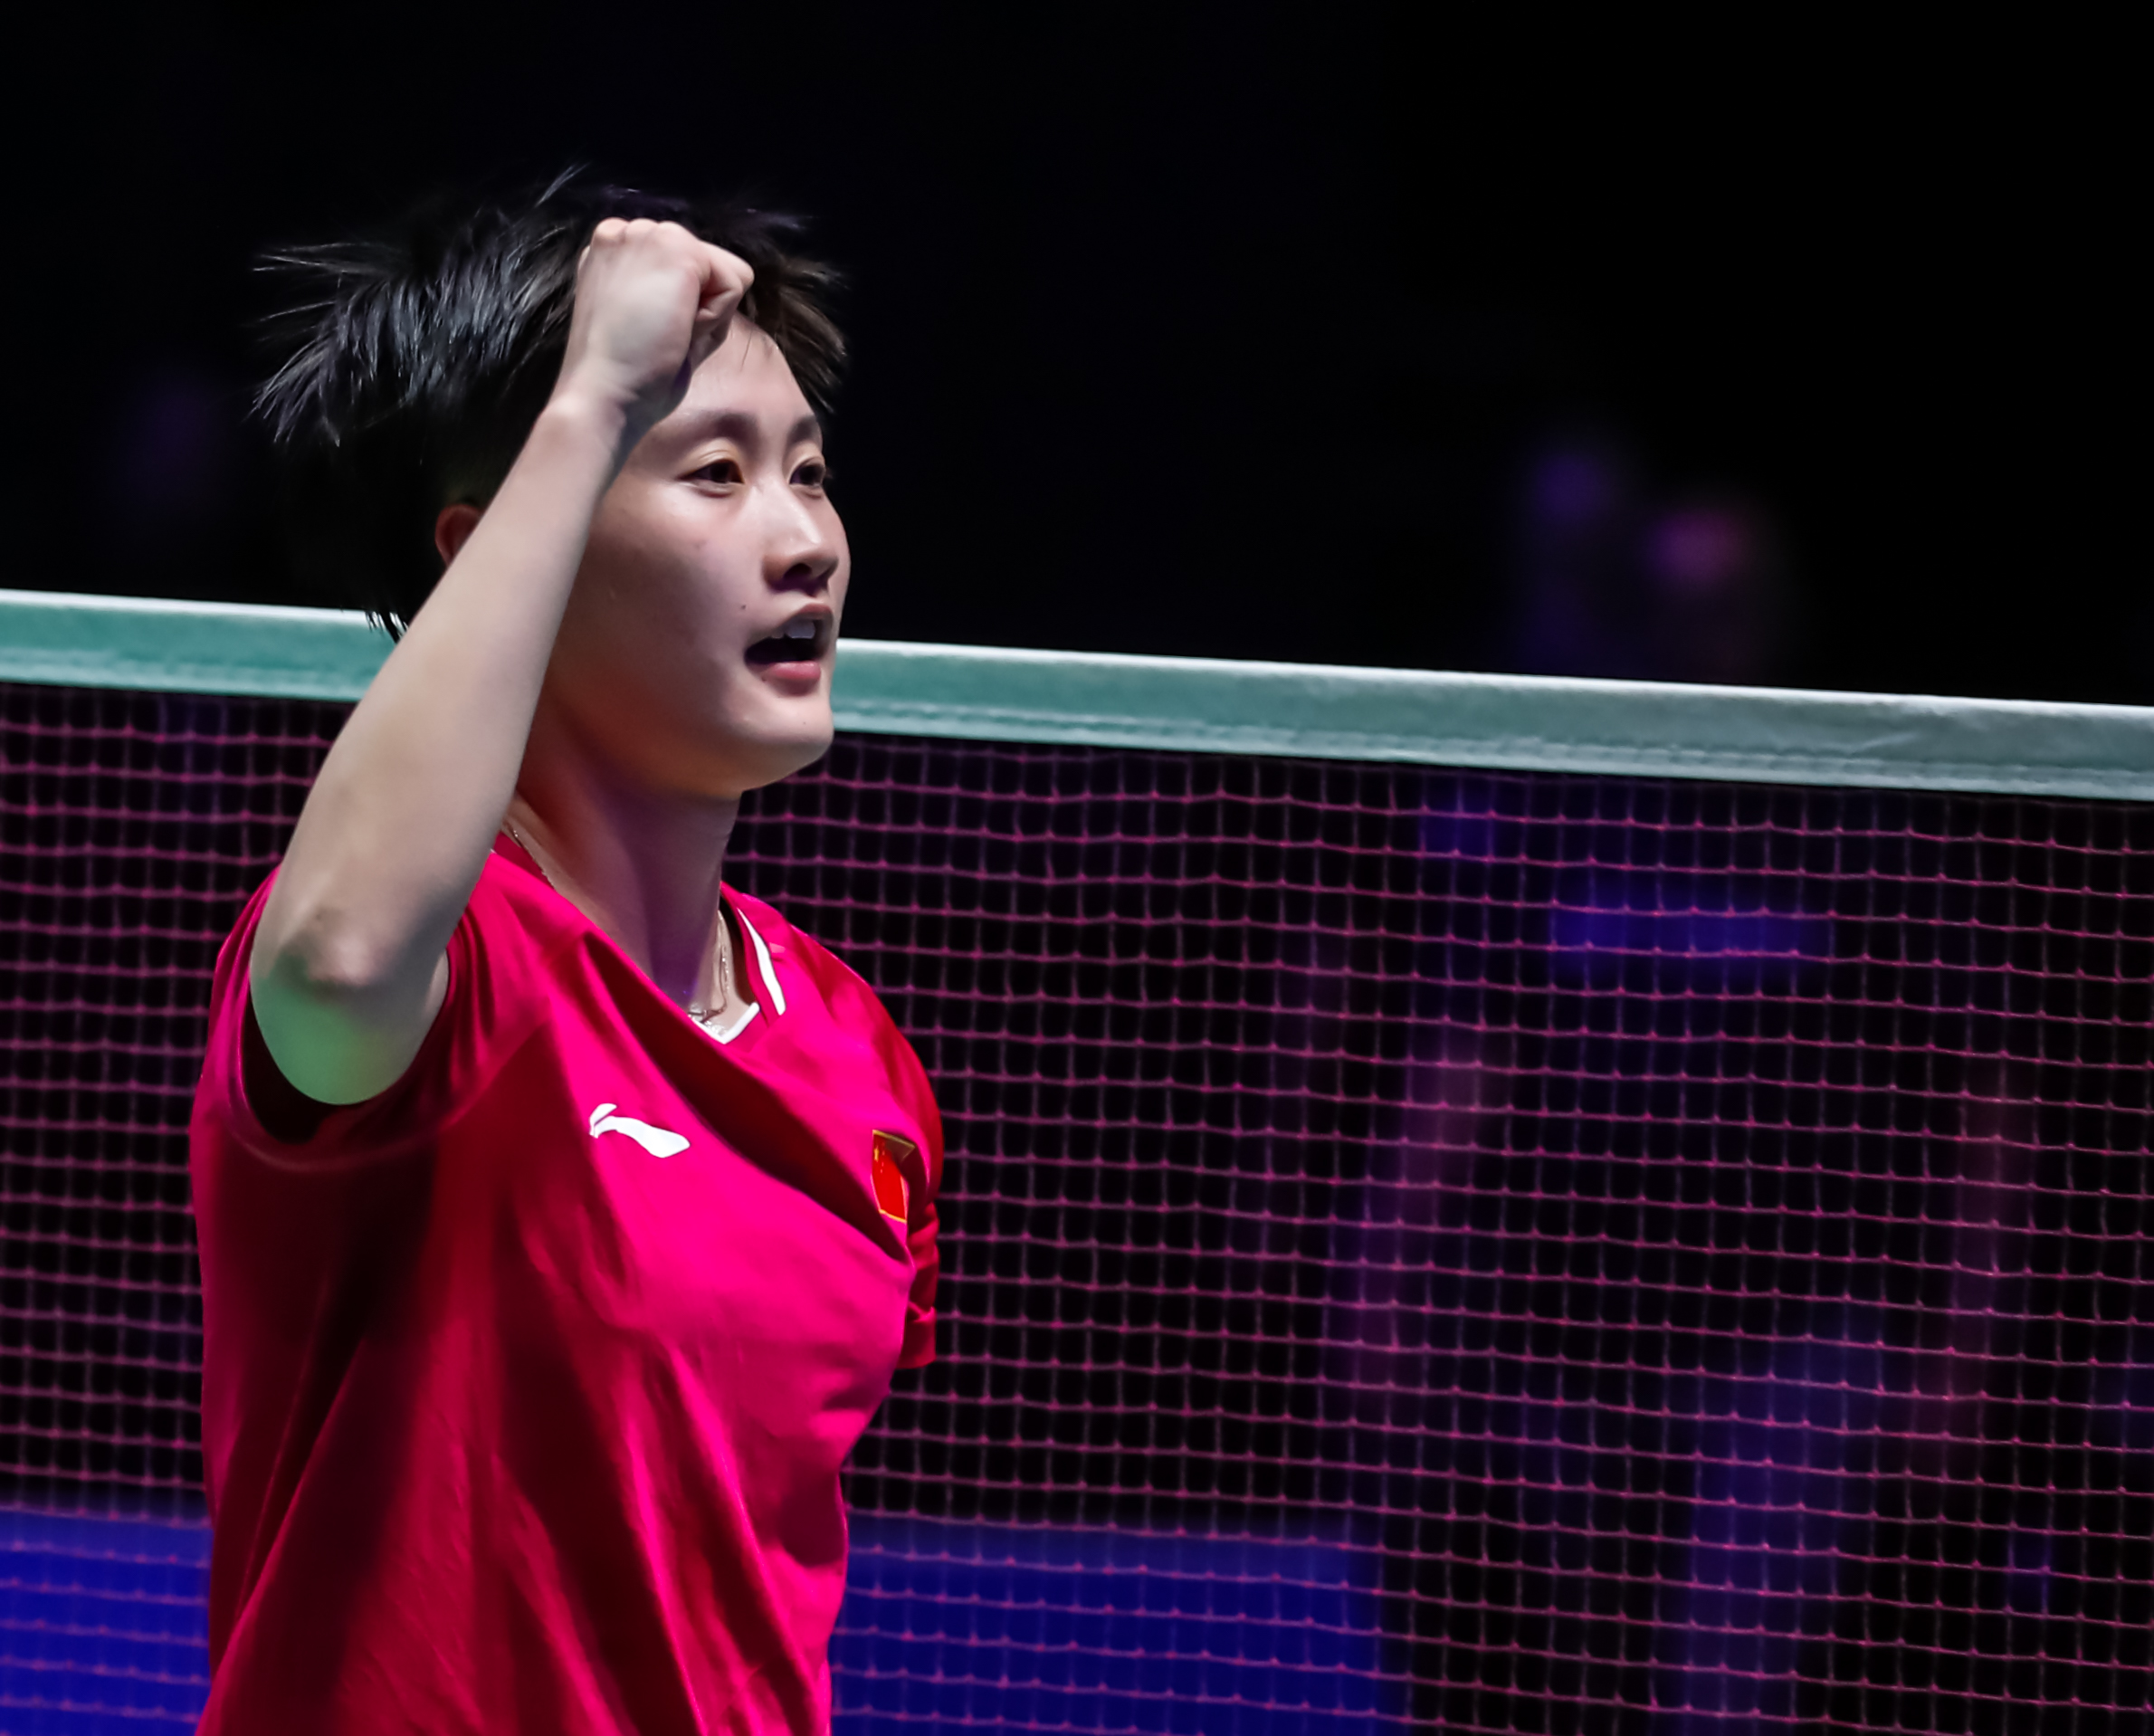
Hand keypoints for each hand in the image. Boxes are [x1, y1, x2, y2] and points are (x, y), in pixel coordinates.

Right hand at [551, 218, 752, 446]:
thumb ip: (675, 290)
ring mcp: (649, 233)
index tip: (644, 333)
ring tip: (663, 332)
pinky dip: (716, 318)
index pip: (683, 267)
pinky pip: (734, 284)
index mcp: (614, 250)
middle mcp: (626, 231)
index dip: (682, 309)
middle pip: (707, 267)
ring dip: (706, 312)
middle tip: (655, 337)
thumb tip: (727, 280)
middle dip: (697, 306)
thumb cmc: (626, 374)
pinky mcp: (676, 247)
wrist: (602, 394)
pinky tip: (677, 329)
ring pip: (723, 273)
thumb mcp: (646, 318)